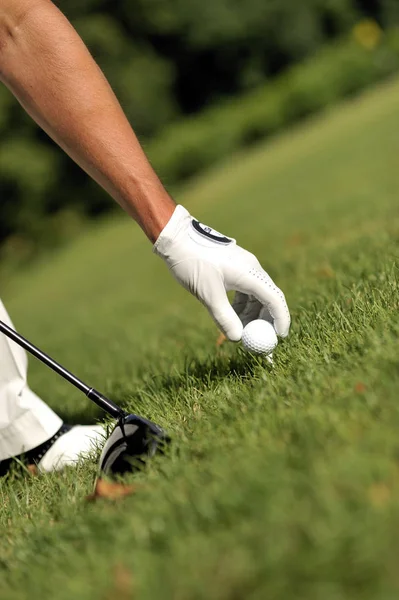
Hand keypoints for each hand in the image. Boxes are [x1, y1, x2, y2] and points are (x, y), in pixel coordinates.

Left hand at [154, 206, 289, 340]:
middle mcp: (251, 268)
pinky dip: (242, 305)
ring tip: (238, 330)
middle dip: (265, 320)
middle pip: (268, 297)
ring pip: (256, 295)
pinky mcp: (234, 267)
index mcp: (249, 273)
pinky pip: (246, 290)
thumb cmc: (192, 263)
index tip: (280, 337)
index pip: (275, 298)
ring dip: (251, 314)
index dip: (281, 319)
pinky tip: (230, 314)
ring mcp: (244, 266)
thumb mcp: (207, 293)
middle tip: (258, 338)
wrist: (176, 238)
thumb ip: (224, 316)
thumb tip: (237, 338)